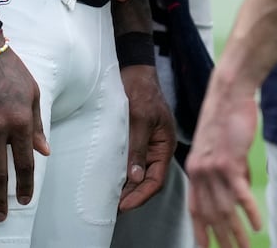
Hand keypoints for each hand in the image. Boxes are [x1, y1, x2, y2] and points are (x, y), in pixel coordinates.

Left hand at [119, 65, 175, 211]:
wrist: (134, 69)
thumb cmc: (140, 90)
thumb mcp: (139, 118)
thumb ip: (137, 147)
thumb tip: (134, 176)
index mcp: (165, 144)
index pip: (156, 179)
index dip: (141, 195)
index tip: (124, 205)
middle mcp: (158, 148)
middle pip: (148, 180)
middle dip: (133, 195)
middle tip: (114, 207)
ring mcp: (148, 143)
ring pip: (140, 172)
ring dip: (127, 186)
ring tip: (111, 198)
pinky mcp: (137, 137)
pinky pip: (132, 160)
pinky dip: (123, 172)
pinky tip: (112, 178)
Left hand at [187, 75, 262, 247]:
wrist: (228, 95)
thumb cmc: (227, 120)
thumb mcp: (223, 151)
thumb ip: (230, 174)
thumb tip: (241, 194)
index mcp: (195, 171)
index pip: (195, 209)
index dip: (200, 231)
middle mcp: (200, 173)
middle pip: (210, 216)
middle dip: (222, 239)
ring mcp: (212, 168)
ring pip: (224, 209)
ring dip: (236, 233)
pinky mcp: (228, 161)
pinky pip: (239, 193)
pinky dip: (248, 211)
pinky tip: (255, 226)